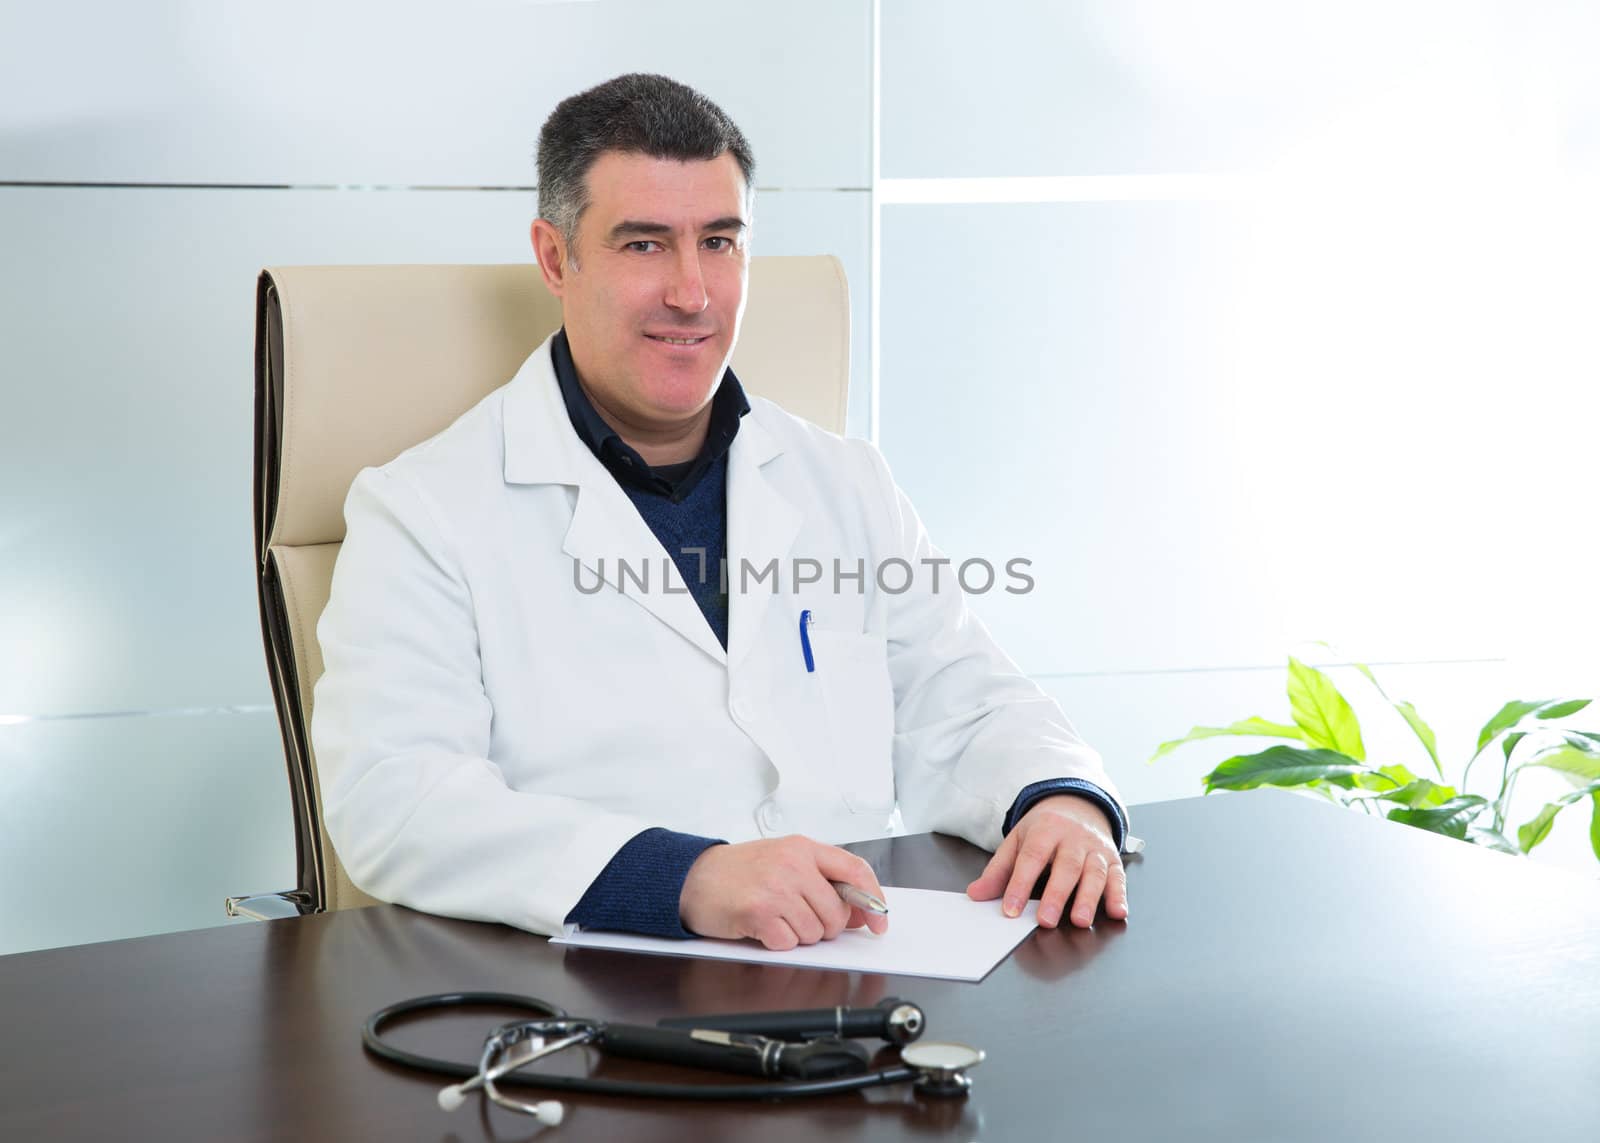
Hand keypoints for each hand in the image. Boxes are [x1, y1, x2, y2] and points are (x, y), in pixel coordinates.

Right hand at [680, 836, 889, 949]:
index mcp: (803, 847)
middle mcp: (792, 864)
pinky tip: (762, 926)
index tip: (879, 921)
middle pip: (837, 913)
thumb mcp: (784, 860)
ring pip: (815, 932)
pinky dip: (777, 942)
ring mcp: (776, 888)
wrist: (691, 877)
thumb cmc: (739, 871)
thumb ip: (822, 879)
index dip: (873, 901)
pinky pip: (789, 943)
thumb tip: (860, 911)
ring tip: (775, 916)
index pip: (855, 871)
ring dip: (798, 934)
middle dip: (824, 925)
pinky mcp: (759, 912)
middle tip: (797, 915)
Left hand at [966, 795, 1127, 928]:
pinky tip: (1118, 912)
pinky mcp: (1113, 859)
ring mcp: (1096, 848)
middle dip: (1057, 895)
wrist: (1077, 806)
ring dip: (1089, 898)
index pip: (1032, 857)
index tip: (1010, 910)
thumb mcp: (1017, 841)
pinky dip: (1119, 895)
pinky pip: (1118, 877)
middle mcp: (1073, 837)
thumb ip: (998, 870)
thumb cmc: (1043, 829)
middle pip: (1066, 866)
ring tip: (1080, 921)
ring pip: (1094, 872)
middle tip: (1046, 921)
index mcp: (1045, 829)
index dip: (1020, 884)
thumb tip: (976, 894)